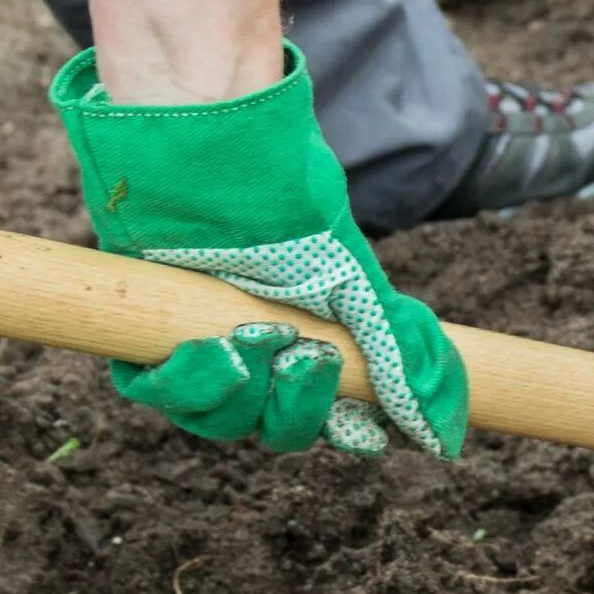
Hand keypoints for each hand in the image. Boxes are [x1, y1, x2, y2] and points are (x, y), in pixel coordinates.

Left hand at [51, 42, 466, 457]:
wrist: (215, 161)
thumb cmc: (287, 212)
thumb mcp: (355, 280)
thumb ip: (399, 353)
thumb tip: (445, 432)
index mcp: (310, 340)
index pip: (329, 416)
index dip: (344, 430)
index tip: (360, 429)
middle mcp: (256, 352)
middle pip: (277, 427)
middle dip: (296, 409)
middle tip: (304, 358)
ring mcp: (200, 346)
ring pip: (221, 420)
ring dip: (243, 394)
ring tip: (253, 337)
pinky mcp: (148, 338)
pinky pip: (165, 396)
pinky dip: (189, 384)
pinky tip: (209, 348)